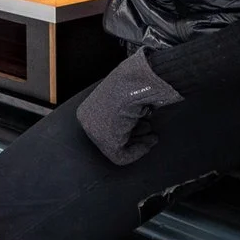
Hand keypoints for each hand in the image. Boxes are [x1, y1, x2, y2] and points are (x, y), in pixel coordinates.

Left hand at [76, 49, 181, 165]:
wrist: (133, 83)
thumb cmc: (132, 84)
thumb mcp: (123, 98)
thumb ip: (122, 112)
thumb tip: (132, 122)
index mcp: (88, 109)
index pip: (108, 126)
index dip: (129, 129)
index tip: (144, 128)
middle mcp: (87, 121)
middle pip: (112, 137)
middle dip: (134, 137)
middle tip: (150, 136)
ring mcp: (94, 133)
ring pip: (117, 147)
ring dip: (138, 143)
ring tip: (152, 136)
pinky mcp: (106, 143)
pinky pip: (122, 156)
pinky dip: (138, 152)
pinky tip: (148, 144)